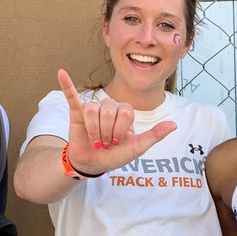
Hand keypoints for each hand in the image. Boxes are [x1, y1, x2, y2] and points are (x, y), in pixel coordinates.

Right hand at [58, 68, 175, 173]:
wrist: (93, 163)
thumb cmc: (116, 155)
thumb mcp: (137, 148)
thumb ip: (154, 135)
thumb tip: (175, 125)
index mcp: (125, 112)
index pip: (125, 112)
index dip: (120, 130)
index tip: (117, 142)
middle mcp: (110, 106)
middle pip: (109, 110)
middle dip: (106, 132)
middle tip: (104, 142)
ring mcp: (93, 108)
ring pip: (93, 110)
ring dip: (93, 130)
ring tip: (94, 139)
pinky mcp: (77, 111)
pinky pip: (72, 96)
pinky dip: (66, 85)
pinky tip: (61, 73)